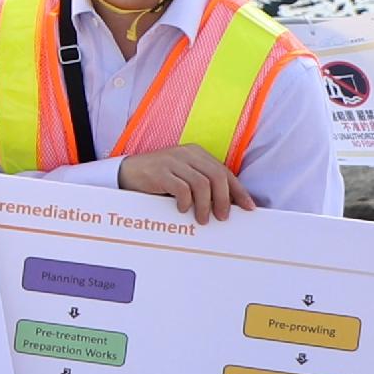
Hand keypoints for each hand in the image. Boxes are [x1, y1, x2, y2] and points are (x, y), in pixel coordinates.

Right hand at [117, 145, 254, 223]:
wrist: (124, 173)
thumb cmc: (158, 180)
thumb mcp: (184, 177)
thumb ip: (203, 184)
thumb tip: (228, 205)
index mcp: (196, 153)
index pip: (224, 172)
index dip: (239, 191)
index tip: (248, 208)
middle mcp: (186, 153)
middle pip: (216, 176)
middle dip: (224, 200)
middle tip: (223, 217)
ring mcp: (172, 160)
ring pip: (202, 183)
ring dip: (205, 205)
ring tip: (203, 219)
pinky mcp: (159, 171)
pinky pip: (181, 188)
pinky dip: (186, 202)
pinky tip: (183, 209)